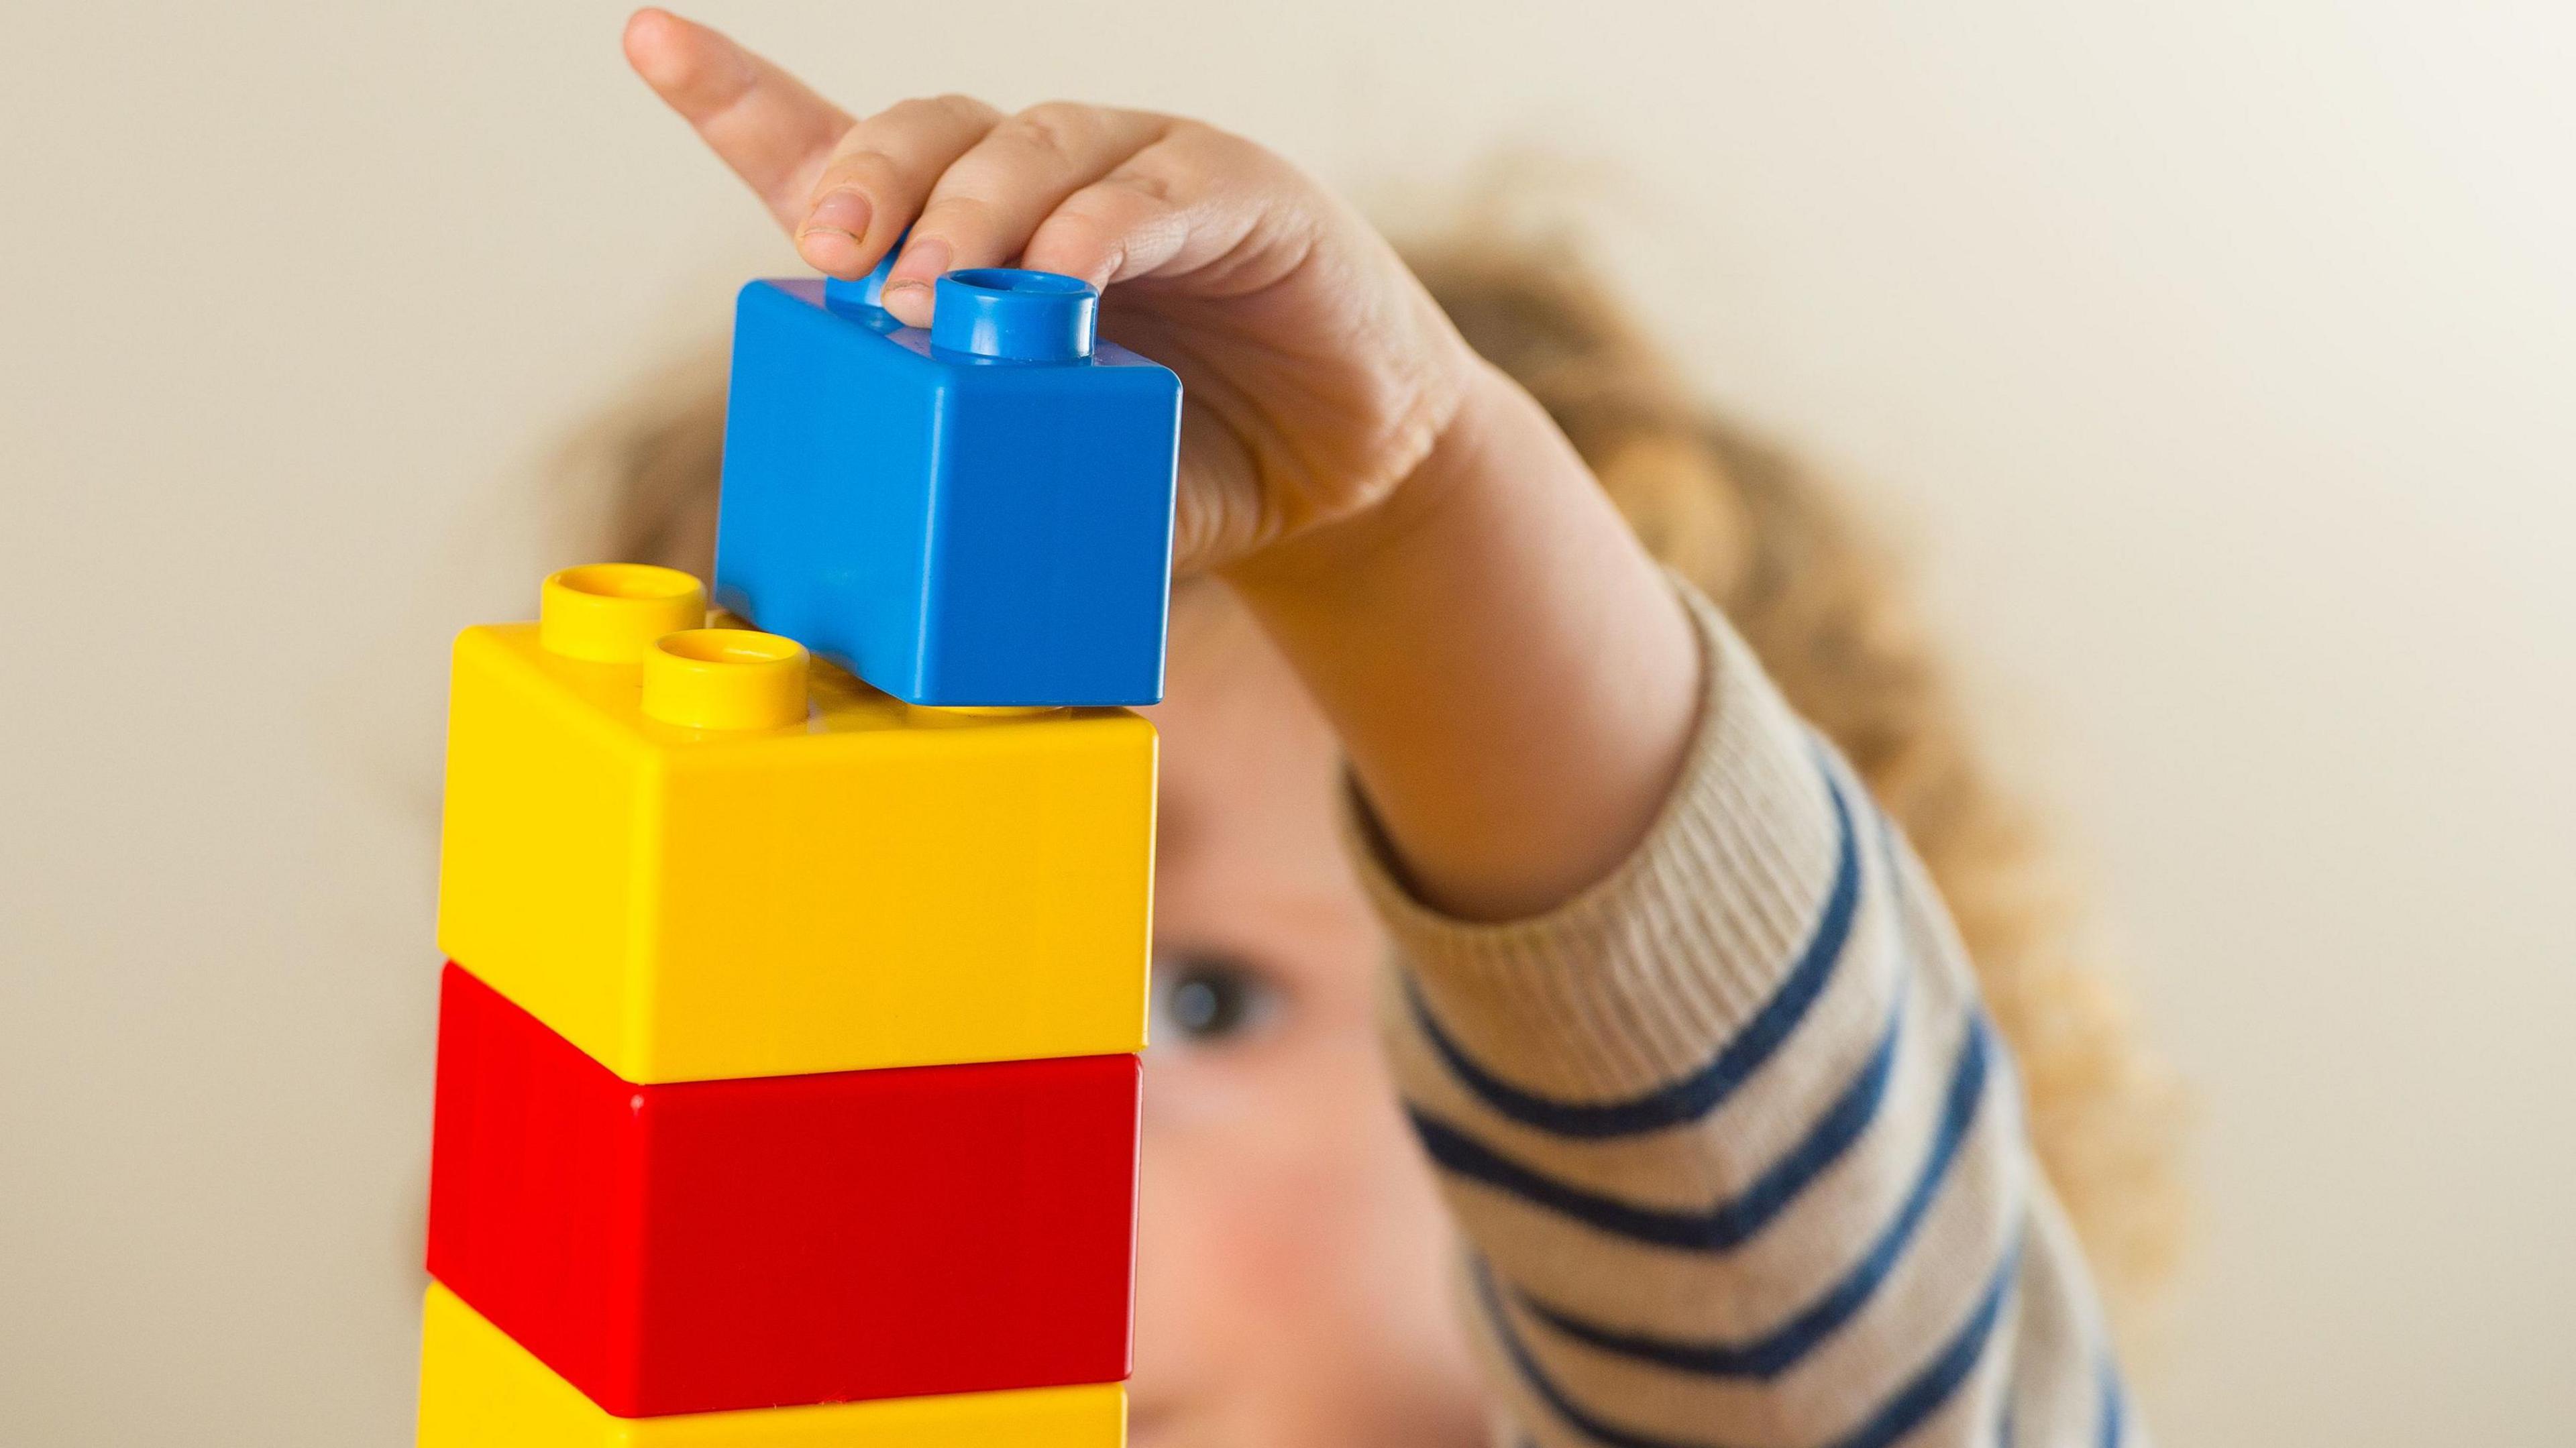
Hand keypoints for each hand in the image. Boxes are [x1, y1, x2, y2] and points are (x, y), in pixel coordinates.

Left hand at [624, 8, 1485, 575]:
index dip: (741, 96)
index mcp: (975, 241)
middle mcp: (1042, 184)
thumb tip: (858, 597)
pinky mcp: (1233, 188)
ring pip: (1027, 146)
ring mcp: (1139, 171)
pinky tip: (1067, 276)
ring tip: (932, 299)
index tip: (651, 40)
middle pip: (925, 134)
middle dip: (865, 182)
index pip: (839, 148)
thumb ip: (974, 490)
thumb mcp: (1049, 482)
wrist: (1341, 477)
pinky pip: (1151, 185)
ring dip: (969, 215)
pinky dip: (1099, 226)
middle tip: (832, 256)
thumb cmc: (1176, 468)